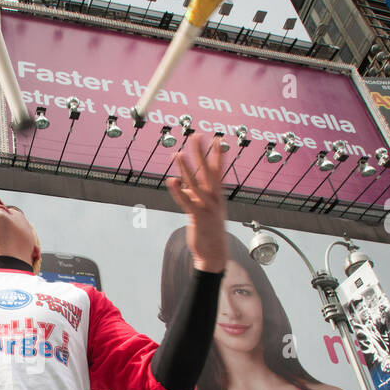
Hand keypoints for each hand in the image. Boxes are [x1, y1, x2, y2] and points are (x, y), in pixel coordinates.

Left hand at [166, 132, 227, 273]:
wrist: (214, 254)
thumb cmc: (209, 231)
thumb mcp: (204, 210)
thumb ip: (194, 196)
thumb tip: (184, 186)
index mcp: (217, 195)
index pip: (218, 170)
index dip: (217, 155)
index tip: (217, 139)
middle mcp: (214, 198)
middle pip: (208, 170)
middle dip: (202, 152)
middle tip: (197, 135)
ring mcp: (206, 207)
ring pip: (195, 183)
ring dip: (186, 168)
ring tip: (178, 153)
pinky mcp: (197, 217)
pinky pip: (186, 201)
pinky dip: (178, 191)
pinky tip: (172, 180)